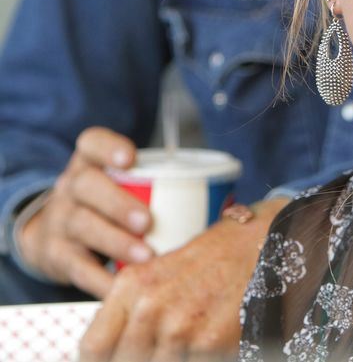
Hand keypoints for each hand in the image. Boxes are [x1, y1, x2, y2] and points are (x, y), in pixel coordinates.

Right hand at [17, 127, 152, 297]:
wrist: (52, 235)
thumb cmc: (109, 204)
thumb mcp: (122, 184)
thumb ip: (158, 183)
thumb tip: (222, 197)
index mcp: (90, 162)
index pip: (92, 143)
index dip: (108, 147)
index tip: (130, 158)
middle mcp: (71, 187)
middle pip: (86, 186)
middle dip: (118, 204)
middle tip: (147, 221)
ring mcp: (60, 220)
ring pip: (82, 226)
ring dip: (116, 242)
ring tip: (146, 256)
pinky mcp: (57, 255)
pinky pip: (78, 268)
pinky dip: (102, 280)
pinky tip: (125, 287)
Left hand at [79, 197, 288, 361]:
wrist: (262, 244)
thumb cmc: (214, 261)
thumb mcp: (161, 276)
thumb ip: (132, 315)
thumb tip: (110, 355)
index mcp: (131, 287)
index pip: (92, 349)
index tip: (117, 361)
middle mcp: (150, 306)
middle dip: (144, 360)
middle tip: (166, 348)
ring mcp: (179, 326)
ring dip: (174, 359)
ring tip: (193, 340)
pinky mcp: (208, 342)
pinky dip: (198, 359)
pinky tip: (211, 344)